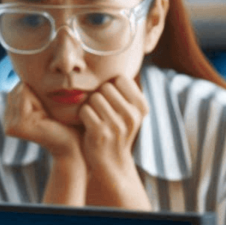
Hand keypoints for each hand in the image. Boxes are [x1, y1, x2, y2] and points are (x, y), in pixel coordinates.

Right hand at [4, 81, 82, 160]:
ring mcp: (10, 125)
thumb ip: (36, 90)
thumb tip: (30, 63)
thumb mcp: (49, 104)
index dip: (38, 93)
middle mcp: (7, 121)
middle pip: (20, 87)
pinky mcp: (17, 126)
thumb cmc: (67, 125)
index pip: (20, 87)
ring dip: (41, 99)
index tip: (49, 112)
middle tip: (50, 116)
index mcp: (12, 116)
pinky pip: (25, 96)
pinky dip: (39, 102)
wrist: (75, 146)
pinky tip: (46, 119)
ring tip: (48, 118)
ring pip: (23, 89)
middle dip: (38, 95)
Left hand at [79, 76, 150, 207]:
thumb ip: (127, 91)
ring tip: (97, 120)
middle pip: (105, 87)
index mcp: (142, 107)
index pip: (119, 79)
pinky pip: (84, 110)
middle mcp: (132, 115)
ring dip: (90, 107)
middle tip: (103, 114)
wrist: (113, 165)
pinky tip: (90, 127)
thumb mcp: (130, 112)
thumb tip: (115, 60)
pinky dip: (83, 117)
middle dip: (99, 97)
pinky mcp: (100, 133)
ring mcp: (116, 125)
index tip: (113, 104)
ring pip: (93, 98)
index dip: (111, 88)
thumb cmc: (117, 132)